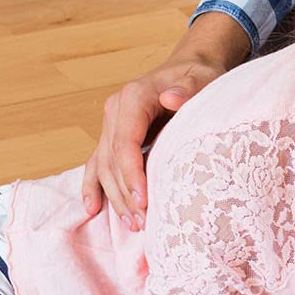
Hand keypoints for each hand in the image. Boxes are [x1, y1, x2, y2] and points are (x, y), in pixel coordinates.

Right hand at [81, 57, 215, 228]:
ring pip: (104, 166)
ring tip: (133, 225)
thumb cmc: (199, 76)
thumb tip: (171, 98)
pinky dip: (94, 186)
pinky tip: (92, 208)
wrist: (189, 69)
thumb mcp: (202, 79)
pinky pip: (98, 164)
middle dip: (125, 194)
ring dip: (115, 198)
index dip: (132, 174)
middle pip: (112, 160)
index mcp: (134, 97)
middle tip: (143, 224)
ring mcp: (111, 125)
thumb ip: (189, 89)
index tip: (145, 201)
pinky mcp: (112, 136)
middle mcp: (116, 111)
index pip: (125, 141)